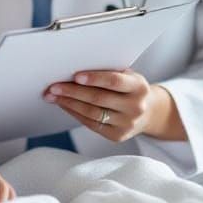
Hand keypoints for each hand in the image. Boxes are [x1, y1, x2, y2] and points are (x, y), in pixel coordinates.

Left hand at [44, 70, 185, 141]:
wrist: (148, 113)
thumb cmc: (130, 88)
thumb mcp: (127, 76)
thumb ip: (108, 72)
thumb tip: (74, 67)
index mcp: (139, 87)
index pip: (114, 81)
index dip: (94, 78)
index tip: (75, 76)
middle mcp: (135, 107)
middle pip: (98, 98)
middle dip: (73, 92)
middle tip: (54, 86)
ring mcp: (127, 124)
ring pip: (92, 113)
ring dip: (69, 103)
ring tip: (53, 96)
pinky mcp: (117, 136)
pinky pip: (91, 124)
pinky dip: (74, 113)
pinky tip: (64, 105)